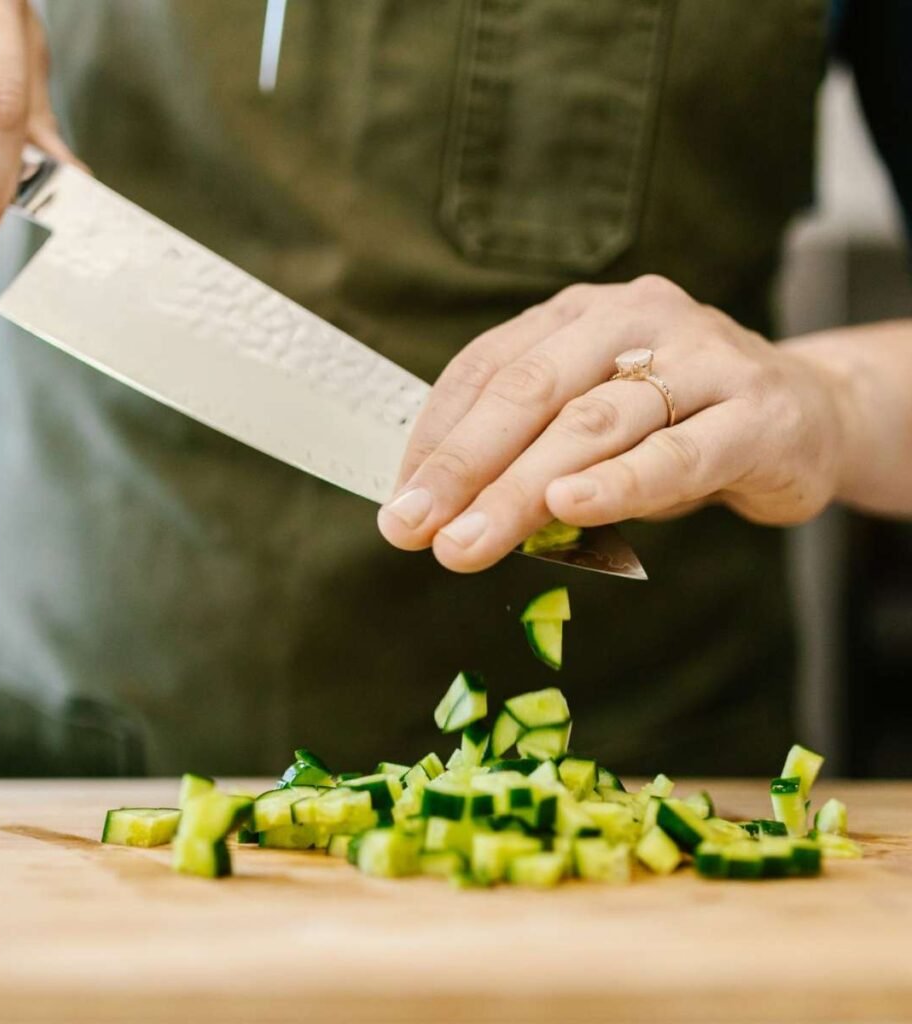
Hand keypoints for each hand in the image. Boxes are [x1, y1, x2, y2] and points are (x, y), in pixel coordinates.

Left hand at [378, 275, 845, 571]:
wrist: (805, 413)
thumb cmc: (675, 424)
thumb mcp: (592, 425)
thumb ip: (530, 451)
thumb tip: (441, 507)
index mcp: (578, 315)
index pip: (488, 368)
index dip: (436, 437)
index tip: (399, 503)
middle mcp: (635, 317)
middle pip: (531, 392)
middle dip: (464, 466)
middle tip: (413, 529)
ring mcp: (700, 357)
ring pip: (594, 423)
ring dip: (521, 488)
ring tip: (467, 541)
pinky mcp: (756, 412)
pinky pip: (679, 451)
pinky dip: (622, 481)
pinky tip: (573, 506)